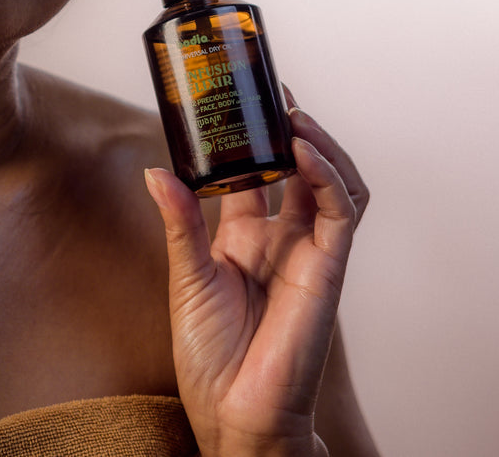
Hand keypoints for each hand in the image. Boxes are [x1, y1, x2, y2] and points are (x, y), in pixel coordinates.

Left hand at [144, 88, 366, 456]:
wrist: (232, 412)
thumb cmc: (210, 356)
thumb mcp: (185, 277)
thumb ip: (181, 221)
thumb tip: (158, 170)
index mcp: (246, 237)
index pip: (259, 170)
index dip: (256, 132)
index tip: (244, 91)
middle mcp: (283, 239)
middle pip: (301, 166)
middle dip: (292, 125)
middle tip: (274, 86)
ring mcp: (309, 253)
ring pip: (333, 181)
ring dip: (318, 143)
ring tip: (292, 111)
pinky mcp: (327, 271)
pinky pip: (340, 214)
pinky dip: (327, 176)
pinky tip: (303, 151)